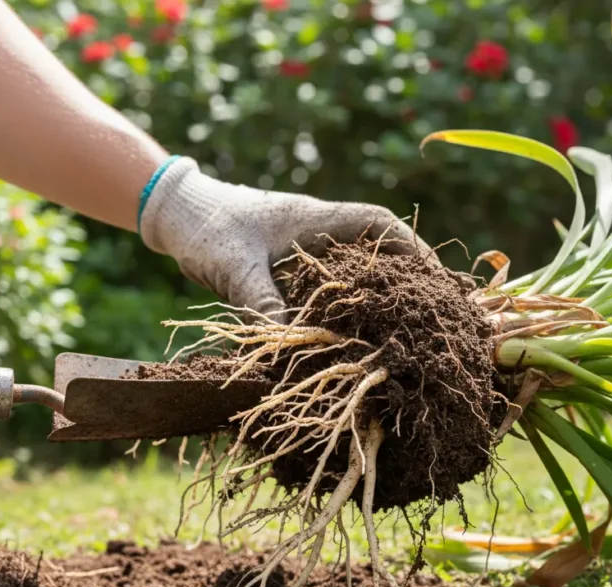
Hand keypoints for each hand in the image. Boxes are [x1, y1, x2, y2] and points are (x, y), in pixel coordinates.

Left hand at [139, 157, 435, 322]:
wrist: (176, 215)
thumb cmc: (207, 228)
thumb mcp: (235, 267)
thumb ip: (262, 303)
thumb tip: (288, 346)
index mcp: (316, 220)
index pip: (379, 226)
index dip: (411, 249)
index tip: (434, 276)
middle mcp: (317, 232)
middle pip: (376, 251)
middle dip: (403, 278)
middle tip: (429, 313)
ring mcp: (303, 248)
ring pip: (351, 270)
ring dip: (374, 293)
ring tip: (400, 328)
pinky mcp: (286, 265)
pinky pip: (325, 284)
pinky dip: (340, 304)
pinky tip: (348, 332)